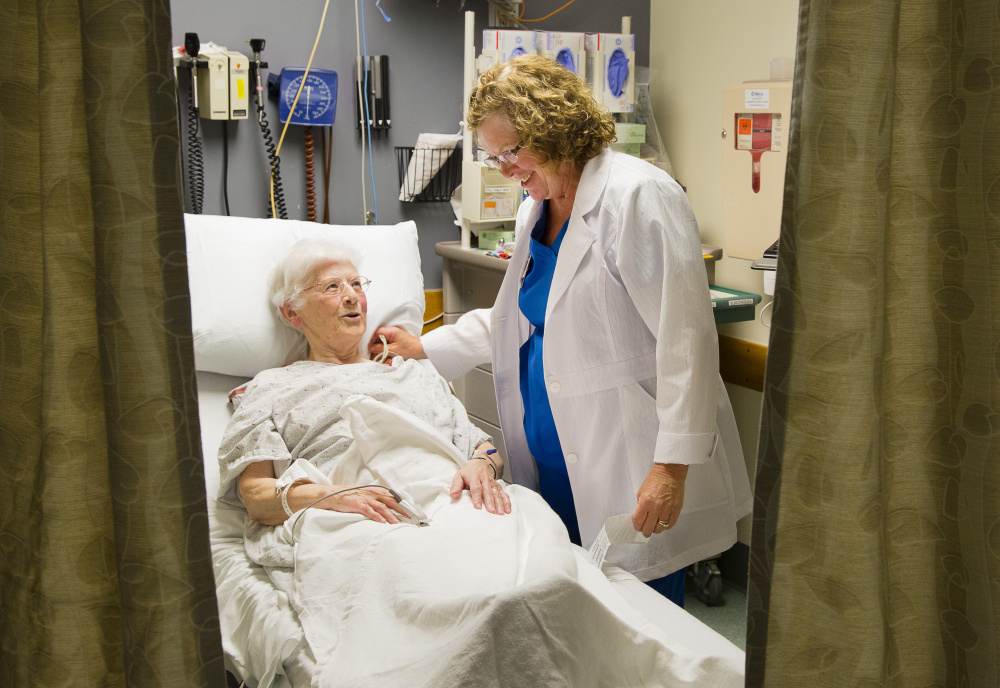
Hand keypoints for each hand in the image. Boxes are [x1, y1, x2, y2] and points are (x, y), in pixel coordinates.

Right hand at [289, 483, 409, 524]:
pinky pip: (368, 510)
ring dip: (391, 516)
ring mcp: (363, 498)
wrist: (329, 495)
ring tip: (398, 524)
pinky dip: (376, 516)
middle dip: (401, 510)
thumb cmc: (347, 497)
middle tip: (410, 518)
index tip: (412, 511)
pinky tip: (382, 522)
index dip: (402, 504)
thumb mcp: (363, 497)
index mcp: (373, 491)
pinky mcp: (355, 504)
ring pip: (381, 507)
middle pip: (390, 501)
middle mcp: (370, 493)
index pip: (391, 496)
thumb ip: (374, 501)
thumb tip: (388, 510)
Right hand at [369, 326, 425, 360]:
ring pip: (382, 342)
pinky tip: (385, 357)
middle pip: (378, 337)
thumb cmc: (409, 349)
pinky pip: (387, 344)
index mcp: (391, 331)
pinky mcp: (396, 341)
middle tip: (372, 354)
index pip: (376, 332)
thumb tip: (371, 347)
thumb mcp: (393, 350)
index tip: (369, 347)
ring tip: (378, 357)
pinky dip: (385, 350)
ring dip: (380, 349)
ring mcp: (394, 337)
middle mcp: (392, 332)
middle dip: (375, 346)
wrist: (421, 350)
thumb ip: (380, 348)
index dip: (371, 339)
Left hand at [449, 458, 510, 514]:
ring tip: (500, 513)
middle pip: (488, 491)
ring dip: (500, 503)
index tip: (478, 507)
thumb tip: (453, 495)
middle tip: (491, 512)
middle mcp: (485, 479)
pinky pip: (503, 493)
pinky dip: (507, 501)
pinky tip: (508, 510)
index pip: (476, 487)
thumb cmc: (468, 473)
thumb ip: (456, 485)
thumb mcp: (459, 476)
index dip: (477, 497)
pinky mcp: (497, 486)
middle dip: (490, 502)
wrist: (479, 464)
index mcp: (474, 476)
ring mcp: (492, 482)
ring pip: (497, 493)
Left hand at [632, 463, 687, 536]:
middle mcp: (656, 508)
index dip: (637, 526)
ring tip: (655, 528)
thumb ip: (640, 505)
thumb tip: (641, 516)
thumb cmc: (655, 479)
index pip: (638, 521)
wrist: (670, 472)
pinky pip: (671, 524)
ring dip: (656, 530)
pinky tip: (664, 524)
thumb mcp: (641, 491)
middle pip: (648, 528)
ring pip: (660, 528)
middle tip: (645, 531)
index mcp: (645, 502)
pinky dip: (666, 526)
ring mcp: (667, 509)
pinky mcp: (676, 509)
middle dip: (645, 532)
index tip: (638, 527)